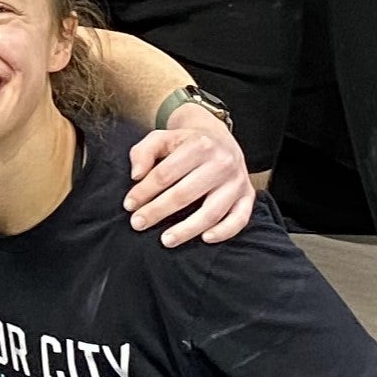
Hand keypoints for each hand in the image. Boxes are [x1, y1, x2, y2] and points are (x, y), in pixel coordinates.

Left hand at [124, 111, 254, 244]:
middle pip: (185, 194)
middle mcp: (222, 162)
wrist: (219, 136)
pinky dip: (224, 232)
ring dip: (187, 229)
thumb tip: (136, 176)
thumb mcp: (162, 137)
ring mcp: (237, 181)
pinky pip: (240, 219)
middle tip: (138, 224)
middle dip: (157, 212)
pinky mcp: (247, 195)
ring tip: (166, 240)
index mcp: (199, 145)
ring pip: (211, 211)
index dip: (144, 191)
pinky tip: (205, 239)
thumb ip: (143, 152)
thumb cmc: (185, 143)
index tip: (129, 205)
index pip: (166, 173)